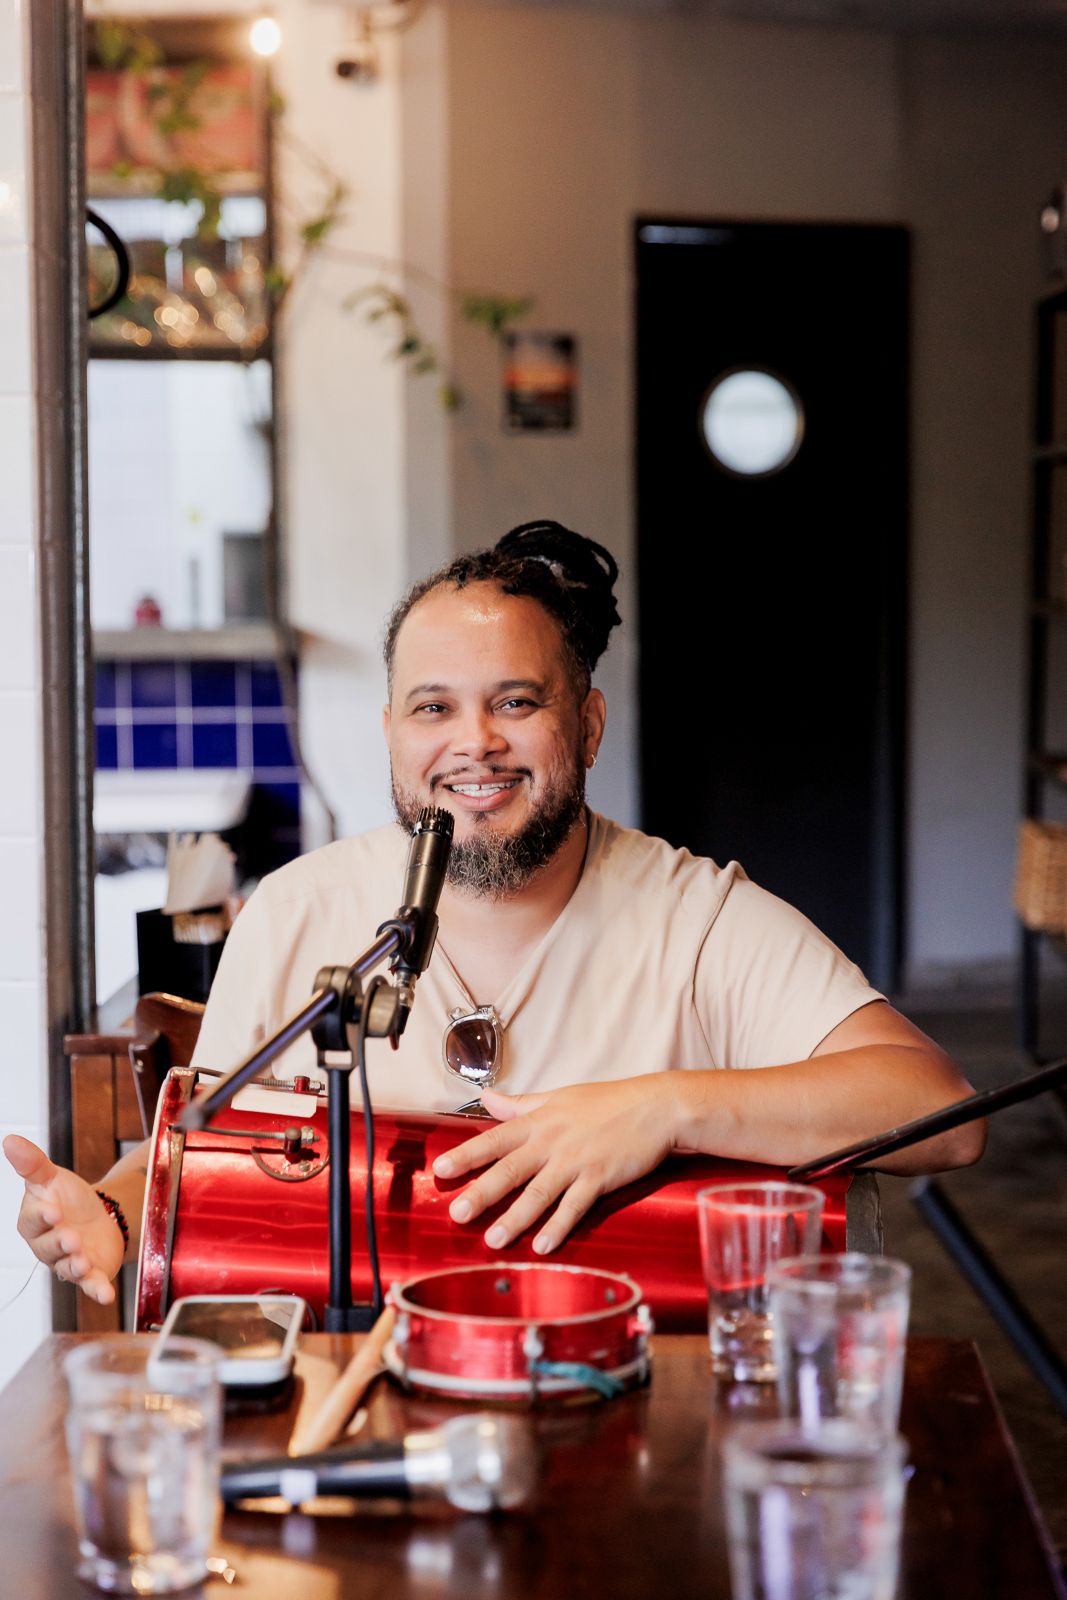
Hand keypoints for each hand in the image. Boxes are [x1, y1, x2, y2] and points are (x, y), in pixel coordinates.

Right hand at [3, 1136, 123, 1303]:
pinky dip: (98, 1291)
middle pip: (50, 1247)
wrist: (99, 1215)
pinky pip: (92, 1285)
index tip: (53, 1211)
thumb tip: (10, 1139)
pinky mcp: (91, 1274)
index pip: (33, 1221)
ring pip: (68, 1268)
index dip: (42, 1217)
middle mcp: (48, 1247)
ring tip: (84, 1262)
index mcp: (34, 1223)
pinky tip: (106, 1295)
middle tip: (71, 1237)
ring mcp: (69, 1262)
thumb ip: (32, 1163)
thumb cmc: (67, 1198)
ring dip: (76, 1267)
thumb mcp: (51, 1177)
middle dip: (60, 1243)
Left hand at [432, 1075, 680, 1254]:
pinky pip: (575, 1206)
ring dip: (514, 1218)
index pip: (495, 1139)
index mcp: (540, 1121)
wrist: (656, 1107)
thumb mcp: (559, 1097)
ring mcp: (576, 1161)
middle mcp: (552, 1141)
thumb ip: (520, 1104)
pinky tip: (542, 1245)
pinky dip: (558, 1227)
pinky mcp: (600, 1177)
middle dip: (481, 1193)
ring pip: (539, 1193)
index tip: (440, 1170)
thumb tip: (486, 1098)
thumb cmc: (608, 1102)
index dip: (467, 1155)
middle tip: (456, 1215)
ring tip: (492, 1240)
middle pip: (510, 1169)